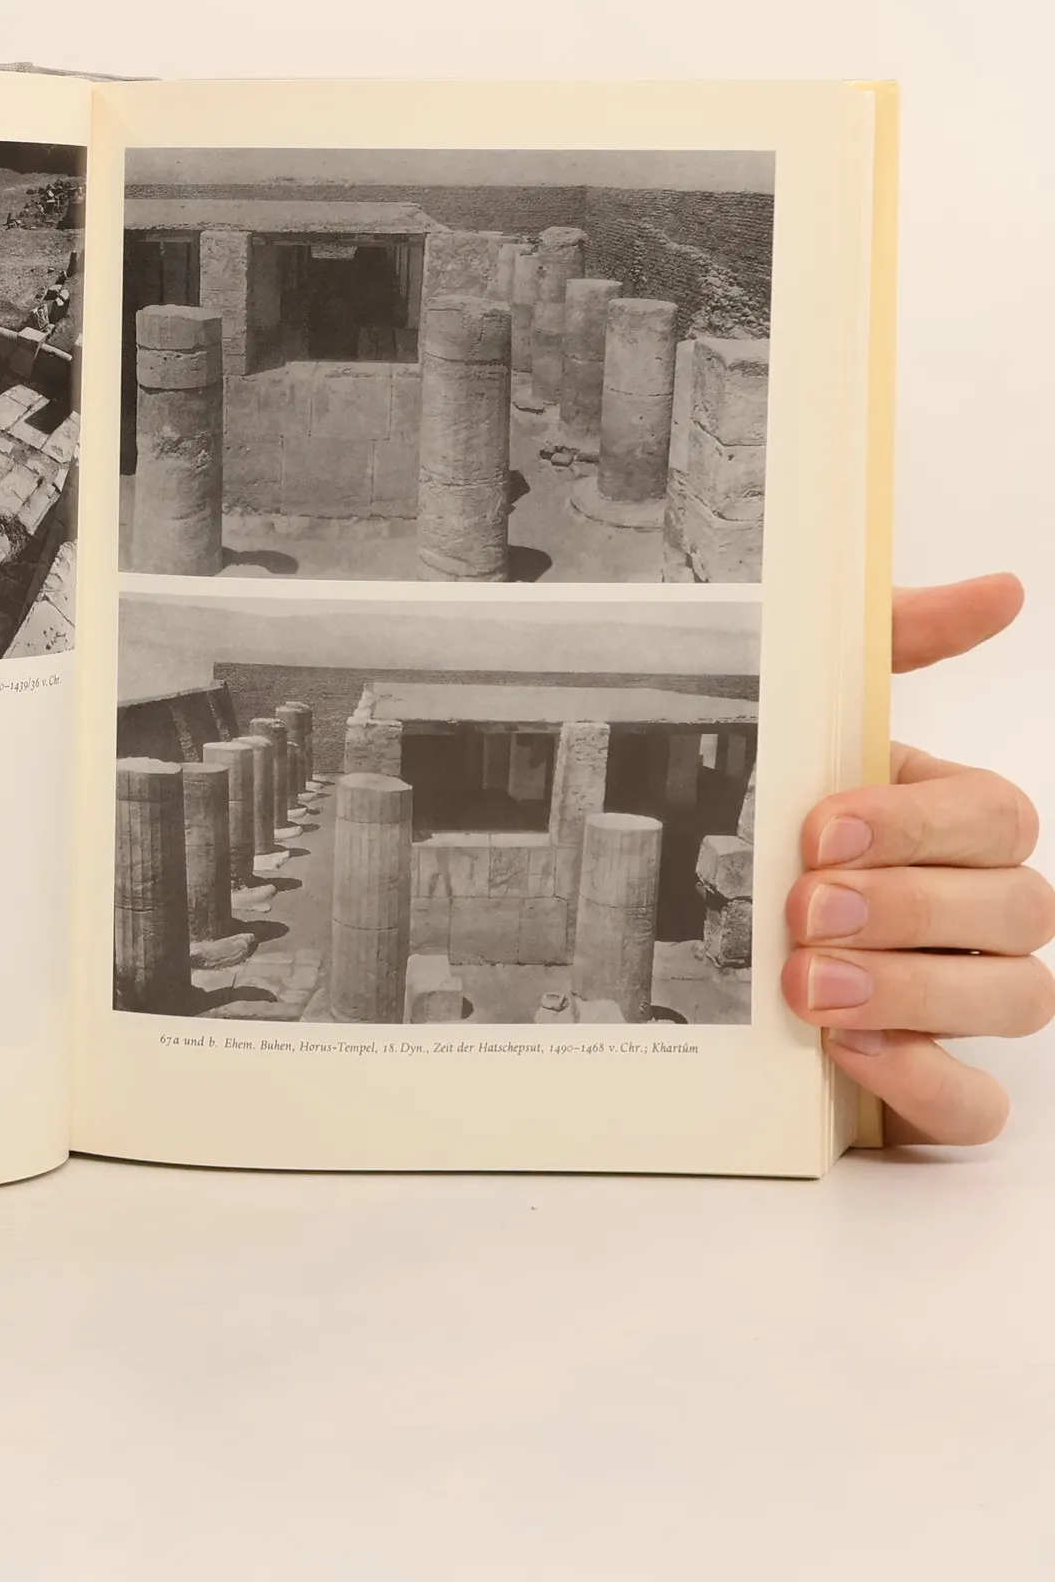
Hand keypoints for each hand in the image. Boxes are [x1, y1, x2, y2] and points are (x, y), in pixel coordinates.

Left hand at [783, 575, 1053, 1143]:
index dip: (917, 825)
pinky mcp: (922, 1077)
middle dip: (910, 910)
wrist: (674, 917)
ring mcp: (958, 997)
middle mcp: (974, 909)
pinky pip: (975, 1102)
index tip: (818, 829)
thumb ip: (896, 640)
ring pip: (1016, 1000)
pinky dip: (929, 1082)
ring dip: (916, 993)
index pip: (997, 817)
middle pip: (1015, 910)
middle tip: (805, 909)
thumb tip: (1000, 588)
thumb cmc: (768, 803)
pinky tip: (850, 1055)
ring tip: (810, 984)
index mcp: (952, 820)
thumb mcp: (808, 714)